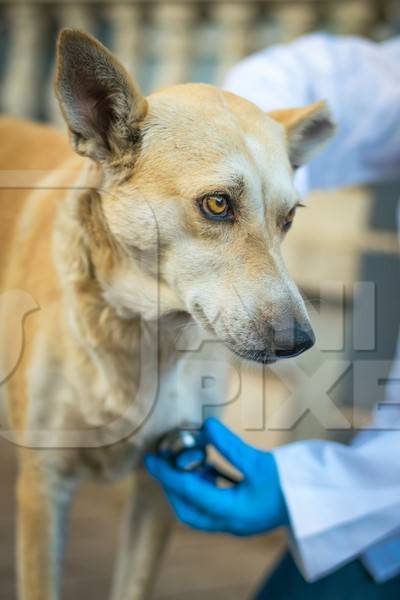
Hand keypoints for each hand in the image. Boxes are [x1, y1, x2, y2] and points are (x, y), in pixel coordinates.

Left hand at [145, 418, 288, 535]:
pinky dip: (207, 482)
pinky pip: (217, 499)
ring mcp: (239, 518)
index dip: (167, 475)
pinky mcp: (246, 510)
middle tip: (164, 463)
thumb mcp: (258, 461)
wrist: (320, 498)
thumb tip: (204, 426)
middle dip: (173, 487)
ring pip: (202, 506)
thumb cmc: (292, 483)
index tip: (150, 461)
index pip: (189, 494)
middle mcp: (232, 521)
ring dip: (190, 484)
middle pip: (190, 510)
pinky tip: (209, 462)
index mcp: (232, 514)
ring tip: (187, 459)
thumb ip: (228, 445)